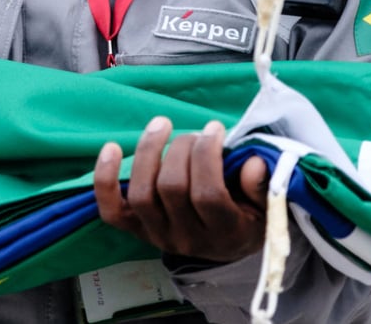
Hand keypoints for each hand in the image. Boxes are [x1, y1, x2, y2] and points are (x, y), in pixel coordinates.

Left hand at [94, 117, 266, 262]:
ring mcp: (158, 235)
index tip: (215, 128)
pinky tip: (110, 147)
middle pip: (172, 188)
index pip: (208, 194)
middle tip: (194, 133)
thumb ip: (262, 187)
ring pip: (142, 194)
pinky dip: (105, 179)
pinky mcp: (135, 230)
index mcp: (224, 233)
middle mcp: (187, 239)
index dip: (208, 155)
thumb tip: (254, 163)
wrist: (224, 246)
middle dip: (182, 148)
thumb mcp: (265, 205)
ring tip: (161, 124)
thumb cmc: (246, 216)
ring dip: (148, 152)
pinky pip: (111, 210)